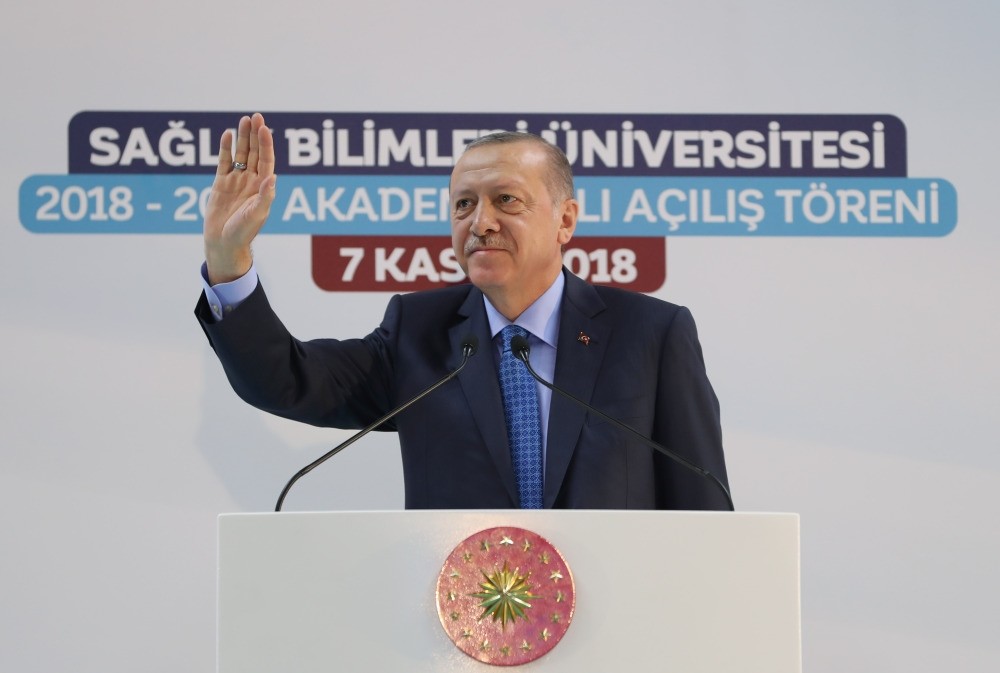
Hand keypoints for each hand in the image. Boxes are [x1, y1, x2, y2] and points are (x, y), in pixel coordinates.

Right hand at [203, 113, 276, 284]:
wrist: (224, 243)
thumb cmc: (244, 232)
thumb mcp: (257, 215)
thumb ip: (265, 196)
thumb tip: (272, 177)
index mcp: (263, 187)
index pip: (266, 160)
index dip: (266, 144)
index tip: (263, 128)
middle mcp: (251, 181)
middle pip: (255, 153)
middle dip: (255, 135)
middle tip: (255, 117)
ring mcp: (236, 181)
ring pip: (241, 155)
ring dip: (242, 138)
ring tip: (243, 120)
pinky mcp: (221, 184)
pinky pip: (224, 162)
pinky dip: (226, 149)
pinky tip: (227, 135)